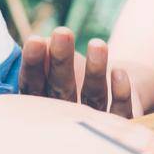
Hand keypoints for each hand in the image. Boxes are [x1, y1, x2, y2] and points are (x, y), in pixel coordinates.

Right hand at [19, 27, 146, 118]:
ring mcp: (93, 119)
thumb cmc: (74, 75)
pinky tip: (119, 71)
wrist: (115, 92)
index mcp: (43, 103)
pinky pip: (120, 110)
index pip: (33, 84)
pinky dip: (120, 93)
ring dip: (95, 71)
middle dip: (61, 60)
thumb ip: (47, 56)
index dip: (34, 64)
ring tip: (98, 43)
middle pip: (62, 88)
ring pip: (94, 96)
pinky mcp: (119, 121)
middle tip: (61, 32)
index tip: (34, 40)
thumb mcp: (58, 64)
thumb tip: (43, 42)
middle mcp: (66, 114)